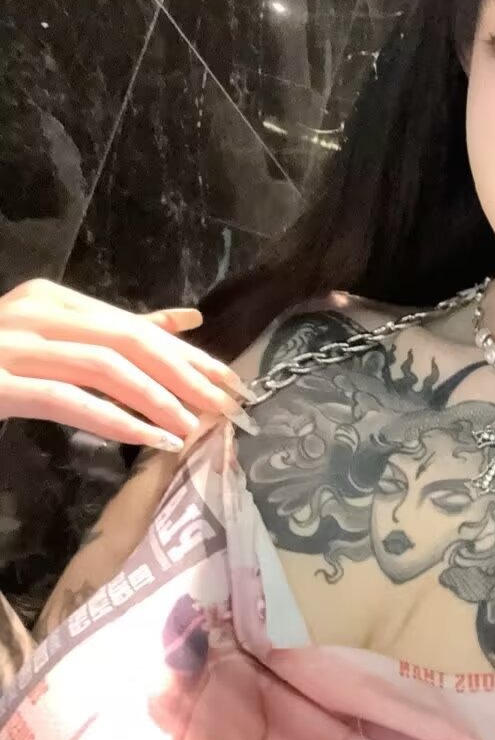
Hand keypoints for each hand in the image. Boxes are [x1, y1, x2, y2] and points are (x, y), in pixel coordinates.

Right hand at [0, 277, 255, 452]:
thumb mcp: (57, 341)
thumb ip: (115, 332)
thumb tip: (187, 322)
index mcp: (51, 300)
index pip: (133, 325)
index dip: (186, 355)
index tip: (228, 381)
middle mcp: (32, 312)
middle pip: (126, 341)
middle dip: (182, 375)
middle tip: (223, 406)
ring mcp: (10, 346)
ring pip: (102, 366)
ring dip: (156, 398)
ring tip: (193, 427)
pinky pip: (66, 400)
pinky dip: (115, 420)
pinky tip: (150, 439)